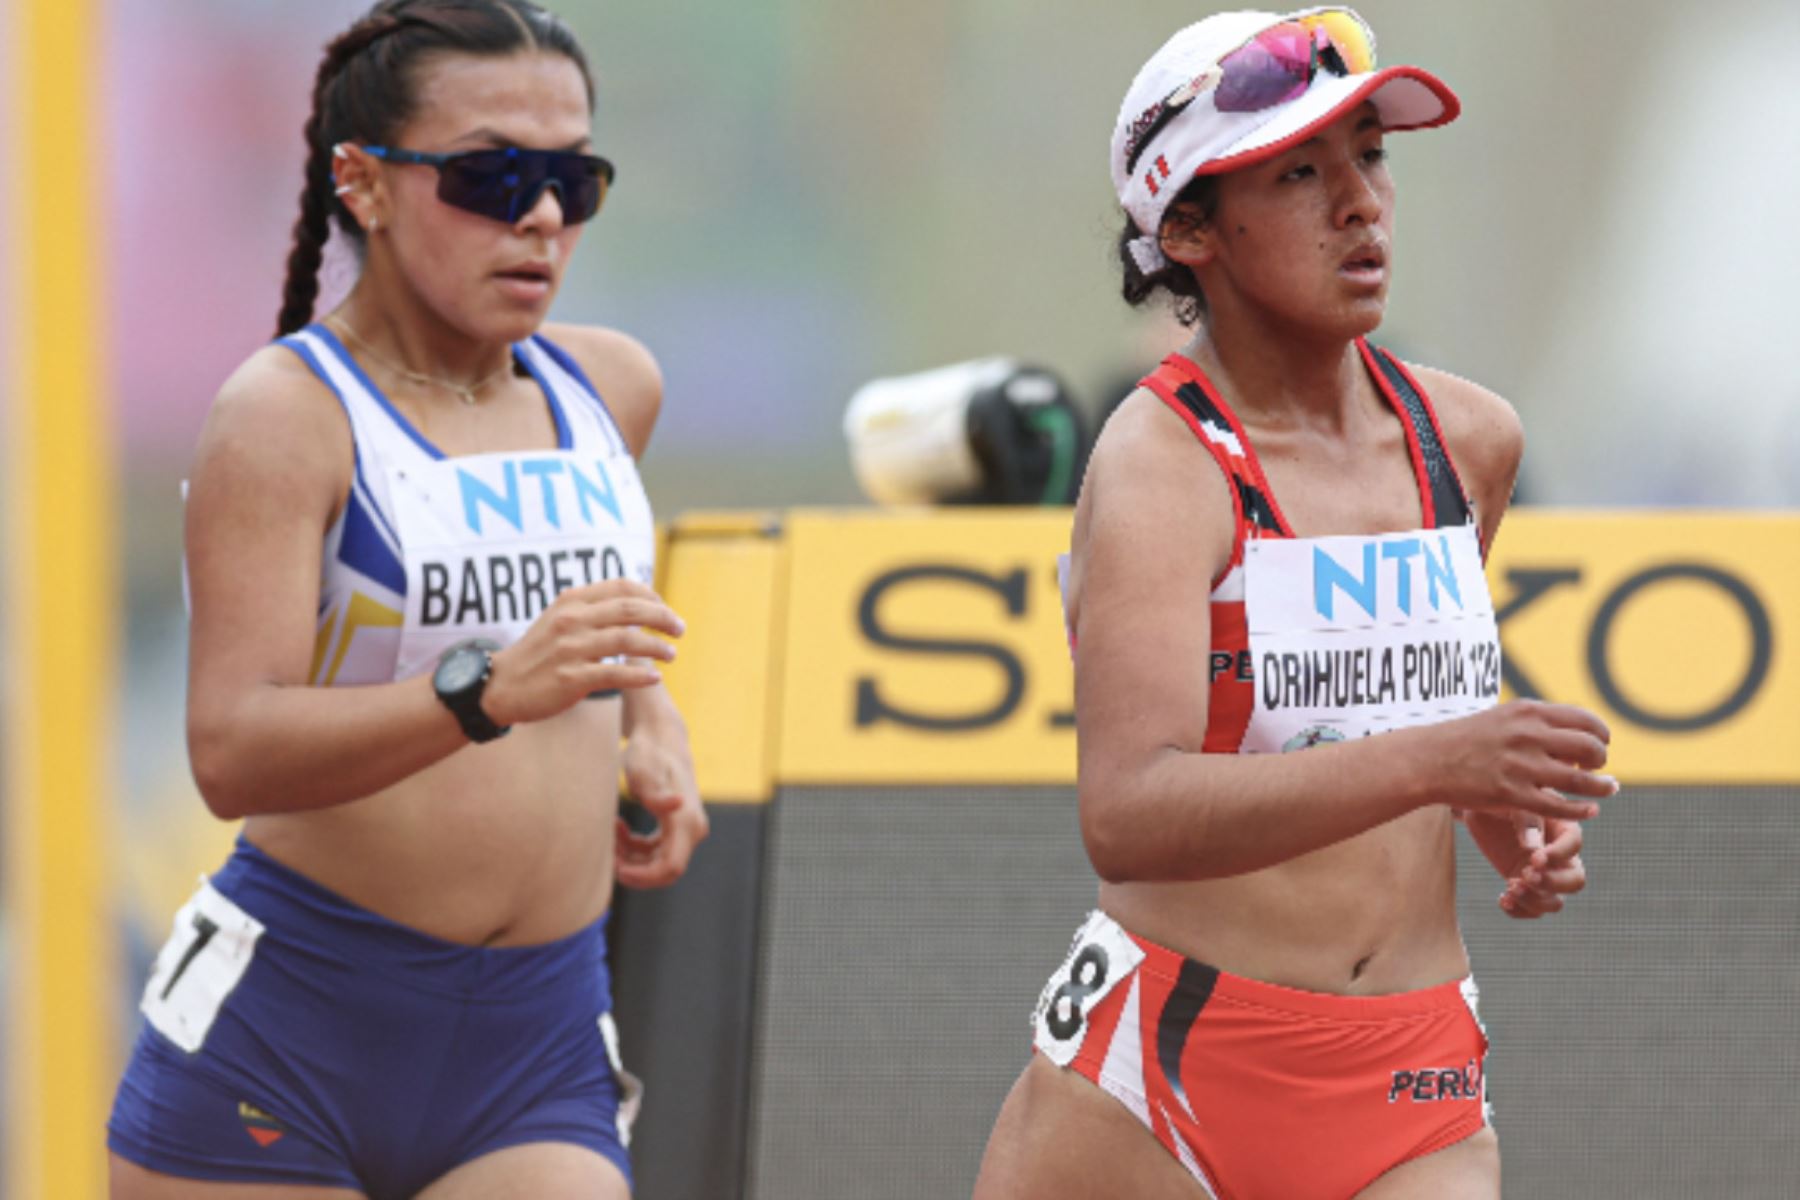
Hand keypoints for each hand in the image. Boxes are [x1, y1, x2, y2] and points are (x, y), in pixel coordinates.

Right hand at [482, 580, 682, 725]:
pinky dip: (640, 676)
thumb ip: (592, 610)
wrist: (499, 686)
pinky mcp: (571, 678)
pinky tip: (655, 678)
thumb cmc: (537, 654)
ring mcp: (571, 649)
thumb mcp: (559, 619)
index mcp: (571, 601)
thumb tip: (635, 607)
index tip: (665, 608)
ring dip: (657, 647)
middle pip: (631, 610)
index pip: (622, 587)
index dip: (651, 595)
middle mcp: (572, 620)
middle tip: (680, 629)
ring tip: (672, 654)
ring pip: (627, 641)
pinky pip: (615, 674)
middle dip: (663, 617)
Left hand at [614, 724, 707, 889]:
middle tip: (606, 854)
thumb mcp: (644, 775)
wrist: (659, 738)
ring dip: (631, 857)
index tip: (616, 870)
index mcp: (687, 823)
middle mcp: (692, 830)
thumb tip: (677, 803)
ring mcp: (685, 830)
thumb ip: (656, 795)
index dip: (643, 877)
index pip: (669, 869)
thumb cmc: (649, 755)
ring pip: (657, 863)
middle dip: (633, 868)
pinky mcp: (675, 828)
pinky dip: (634, 847)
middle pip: (664, 871)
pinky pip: (655, 851)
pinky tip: (619, 828)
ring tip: (610, 833)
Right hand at [1436, 700, 1617, 821]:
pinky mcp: (1512, 794)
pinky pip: (1560, 806)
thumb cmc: (1466, 739)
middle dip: (1601, 760)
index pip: (1586, 720)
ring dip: (1603, 786)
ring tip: (1609, 789)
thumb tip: (1575, 730)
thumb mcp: (1504, 718)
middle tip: (1598, 768)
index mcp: (1528, 712)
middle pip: (1590, 748)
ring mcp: (1521, 766)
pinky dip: (1582, 810)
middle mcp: (1528, 735)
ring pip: (1581, 780)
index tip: (1600, 746)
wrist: (1428, 759)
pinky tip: (1589, 811)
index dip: (1601, 736)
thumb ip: (1538, 723)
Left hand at [1462, 809, 1587, 918]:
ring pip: (1556, 902)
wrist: (1482, 807)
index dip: (1558, 855)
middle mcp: (1560, 855)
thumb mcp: (1512, 801)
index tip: (1534, 858)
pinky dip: (1520, 910)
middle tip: (1526, 875)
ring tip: (1511, 888)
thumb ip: (1526, 821)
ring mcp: (1545, 875)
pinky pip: (1534, 910)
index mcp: (1563, 827)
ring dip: (1536, 900)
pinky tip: (1503, 900)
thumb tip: (1532, 847)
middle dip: (1553, 883)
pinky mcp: (1528, 887)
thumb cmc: (1502, 798)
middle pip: (1576, 881)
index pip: (1574, 845)